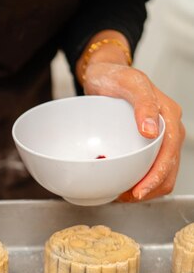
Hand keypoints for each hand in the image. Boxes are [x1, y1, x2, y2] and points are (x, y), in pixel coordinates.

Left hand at [83, 62, 184, 201]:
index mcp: (168, 116)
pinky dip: (140, 181)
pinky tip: (123, 184)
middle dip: (150, 190)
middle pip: (168, 171)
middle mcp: (168, 129)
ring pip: (162, 175)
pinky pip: (150, 169)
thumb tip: (150, 131)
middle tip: (125, 198)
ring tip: (123, 194)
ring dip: (146, 189)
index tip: (137, 192)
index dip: (155, 178)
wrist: (104, 74)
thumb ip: (142, 102)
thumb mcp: (128, 83)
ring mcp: (160, 139)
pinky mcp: (149, 145)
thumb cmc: (114, 76)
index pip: (169, 156)